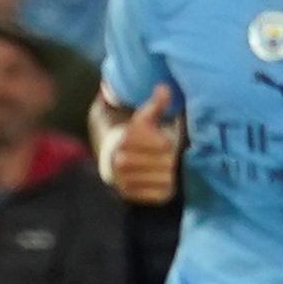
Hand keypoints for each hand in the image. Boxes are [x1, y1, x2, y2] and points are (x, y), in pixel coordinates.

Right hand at [106, 89, 180, 204]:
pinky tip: (157, 181)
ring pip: (165, 179)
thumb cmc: (137, 138)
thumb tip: (164, 88)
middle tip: (162, 157)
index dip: (169, 143)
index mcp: (127, 139)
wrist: (113, 161)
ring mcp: (125, 180)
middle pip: (167, 163)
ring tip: (160, 168)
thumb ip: (156, 104)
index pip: (165, 146)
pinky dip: (165, 188)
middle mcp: (122, 161)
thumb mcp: (145, 118)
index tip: (163, 142)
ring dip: (168, 174)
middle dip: (169, 159)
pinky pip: (161, 194)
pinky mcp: (130, 196)